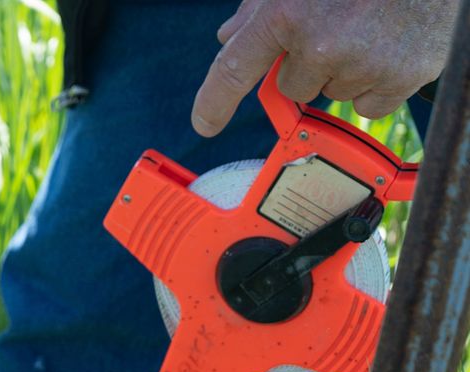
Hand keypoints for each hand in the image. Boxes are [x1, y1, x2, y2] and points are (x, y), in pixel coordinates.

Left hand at [191, 0, 458, 136]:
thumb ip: (260, 7)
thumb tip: (228, 38)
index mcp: (287, 13)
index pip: (234, 69)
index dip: (214, 102)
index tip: (204, 124)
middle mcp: (320, 44)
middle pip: (291, 88)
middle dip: (308, 64)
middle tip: (338, 27)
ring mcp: (363, 65)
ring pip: (332, 95)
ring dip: (345, 71)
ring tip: (371, 28)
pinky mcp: (401, 78)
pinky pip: (369, 106)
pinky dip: (377, 84)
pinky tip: (390, 47)